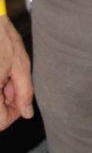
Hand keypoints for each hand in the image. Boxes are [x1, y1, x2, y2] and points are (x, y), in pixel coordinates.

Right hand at [0, 15, 32, 129]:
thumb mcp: (20, 64)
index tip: (20, 99)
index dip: (13, 115)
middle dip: (8, 99)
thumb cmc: (2, 37)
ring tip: (7, 72)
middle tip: (13, 79)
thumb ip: (24, 91)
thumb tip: (27, 113)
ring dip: (2, 93)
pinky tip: (1, 70)